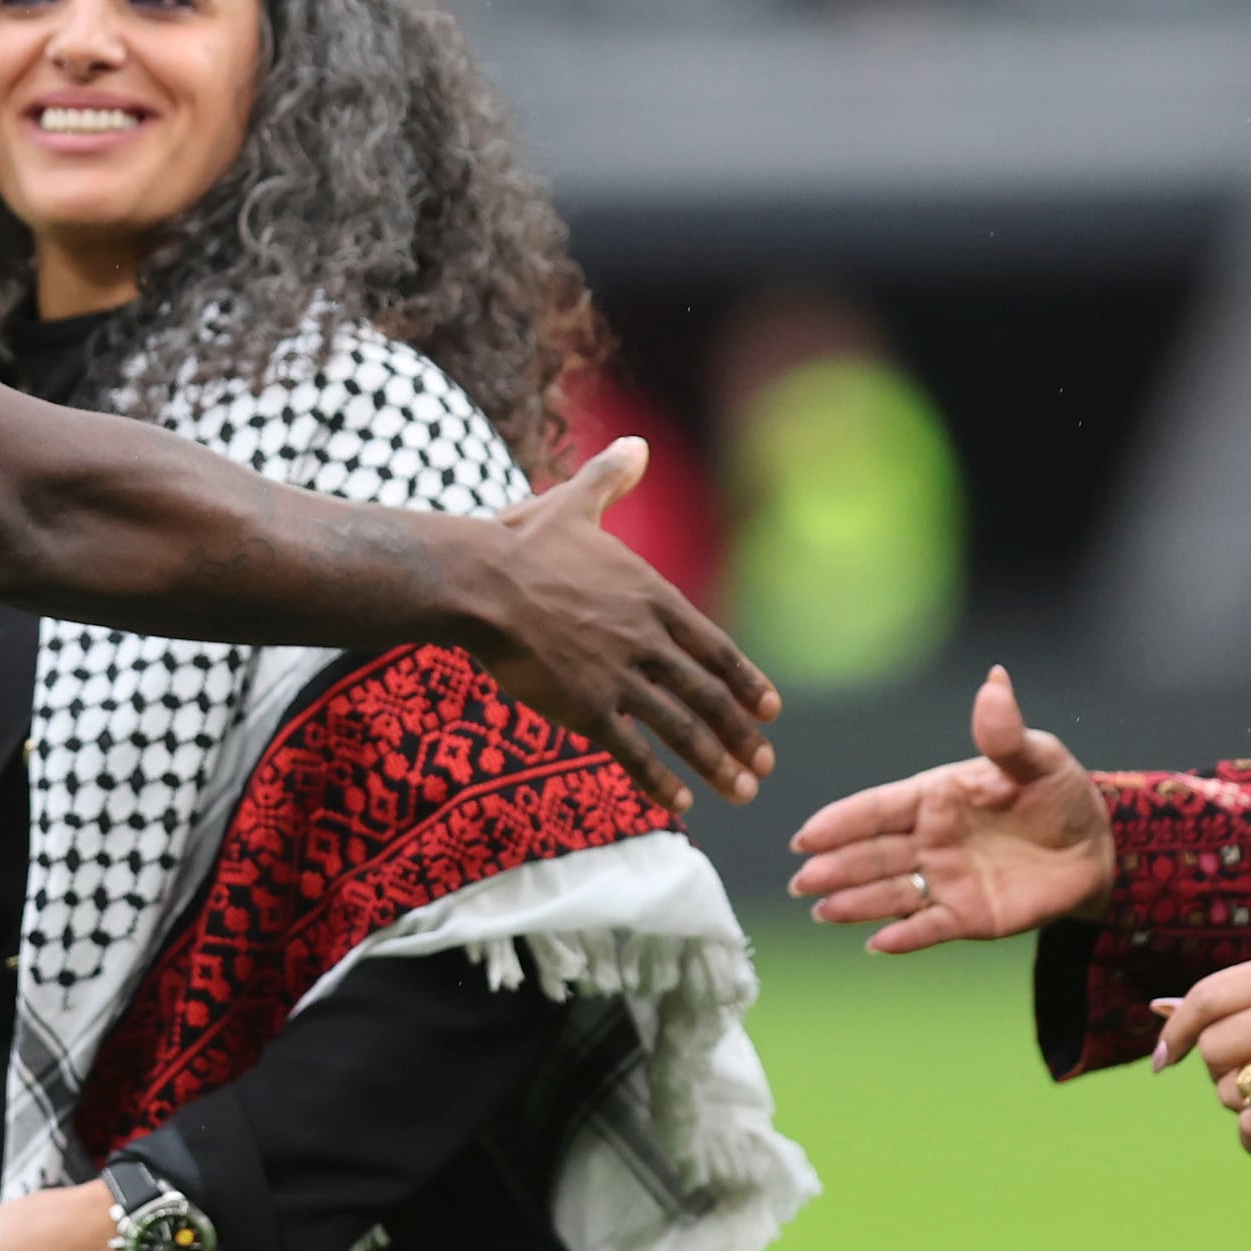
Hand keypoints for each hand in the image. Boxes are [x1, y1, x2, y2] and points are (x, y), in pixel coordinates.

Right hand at [462, 439, 779, 806]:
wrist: (480, 582)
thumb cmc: (522, 542)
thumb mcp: (575, 503)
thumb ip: (610, 478)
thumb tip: (634, 444)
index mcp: (652, 597)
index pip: (715, 647)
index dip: (745, 682)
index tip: (769, 709)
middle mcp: (647, 640)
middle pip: (708, 695)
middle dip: (741, 734)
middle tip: (765, 763)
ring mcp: (620, 676)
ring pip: (683, 729)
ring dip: (717, 763)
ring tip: (743, 791)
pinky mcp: (587, 707)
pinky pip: (633, 752)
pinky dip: (660, 781)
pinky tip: (681, 806)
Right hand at [788, 664, 1114, 950]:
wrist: (1098, 848)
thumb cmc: (1060, 794)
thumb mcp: (1038, 758)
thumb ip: (1006, 733)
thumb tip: (995, 680)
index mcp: (935, 798)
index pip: (879, 809)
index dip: (841, 822)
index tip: (808, 836)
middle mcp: (930, 840)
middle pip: (873, 854)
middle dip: (835, 867)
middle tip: (802, 880)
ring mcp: (945, 880)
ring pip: (891, 892)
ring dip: (856, 902)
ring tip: (822, 911)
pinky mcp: (968, 916)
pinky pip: (930, 927)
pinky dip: (904, 937)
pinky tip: (876, 944)